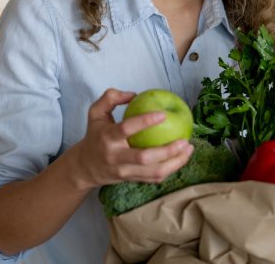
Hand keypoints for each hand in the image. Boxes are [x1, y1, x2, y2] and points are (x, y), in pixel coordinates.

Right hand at [67, 88, 193, 189]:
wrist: (85, 166)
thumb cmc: (95, 135)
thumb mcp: (95, 112)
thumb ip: (111, 97)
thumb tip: (134, 94)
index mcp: (107, 137)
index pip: (126, 129)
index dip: (145, 121)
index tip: (163, 114)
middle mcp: (116, 157)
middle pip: (144, 157)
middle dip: (167, 150)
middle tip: (184, 139)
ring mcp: (124, 171)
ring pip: (153, 172)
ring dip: (175, 163)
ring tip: (189, 149)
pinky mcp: (132, 180)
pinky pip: (155, 178)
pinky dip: (171, 169)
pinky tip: (181, 157)